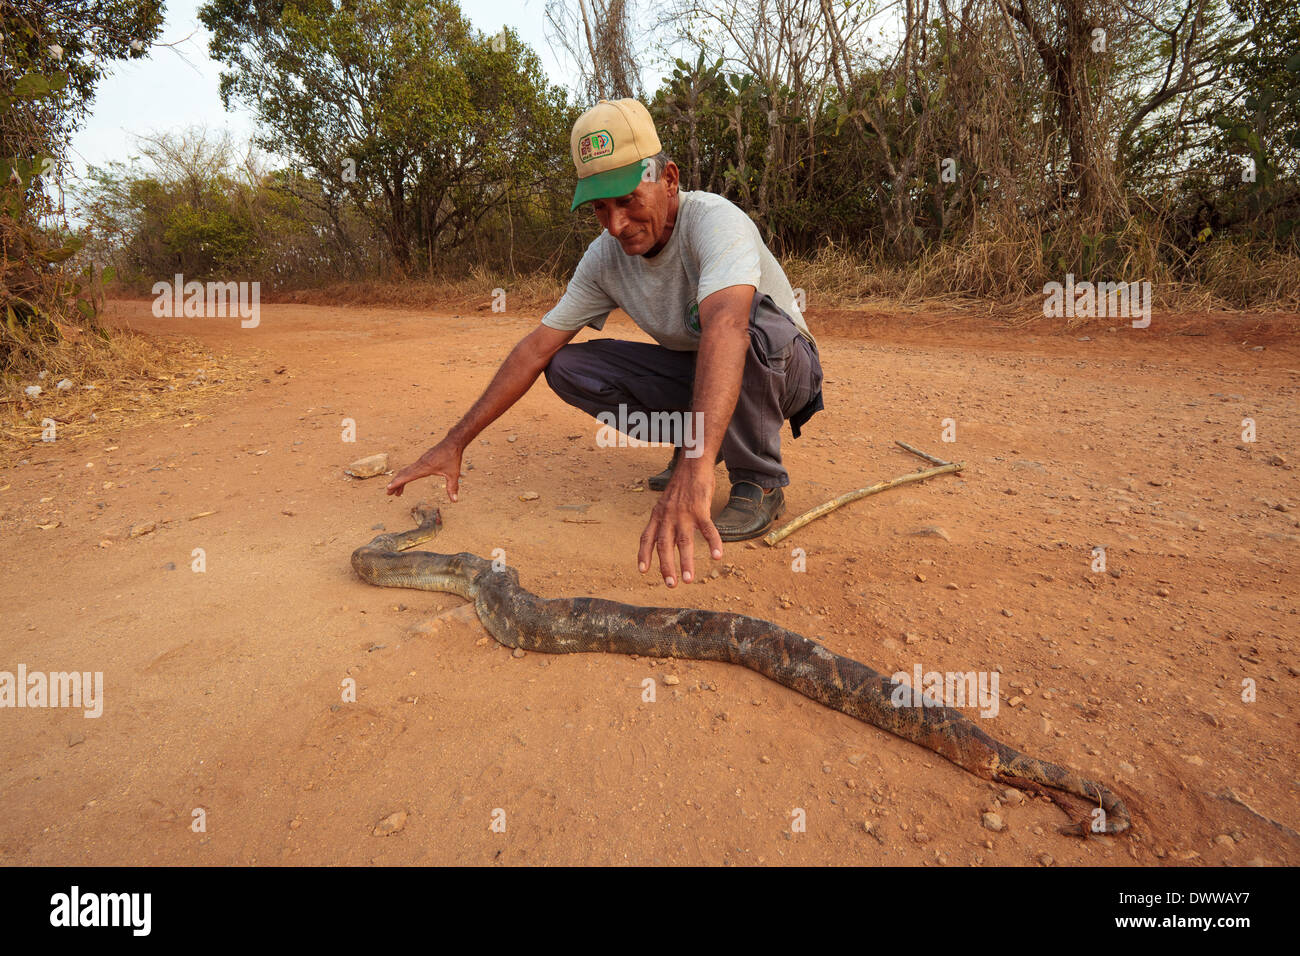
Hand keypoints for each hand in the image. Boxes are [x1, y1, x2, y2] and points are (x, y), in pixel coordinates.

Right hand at [387, 440, 462, 499]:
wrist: (452, 442)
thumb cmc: (453, 457)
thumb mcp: (454, 474)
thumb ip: (452, 487)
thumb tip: (454, 501)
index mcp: (424, 468)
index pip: (407, 476)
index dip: (397, 483)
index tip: (388, 489)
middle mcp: (420, 464)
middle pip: (403, 474)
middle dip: (395, 484)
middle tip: (389, 494)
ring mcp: (420, 461)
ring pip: (406, 471)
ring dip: (400, 481)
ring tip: (397, 492)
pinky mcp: (423, 459)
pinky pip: (410, 468)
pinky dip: (406, 475)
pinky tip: (407, 480)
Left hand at [637, 464, 723, 586]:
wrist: (692, 465)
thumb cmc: (681, 486)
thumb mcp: (665, 502)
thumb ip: (663, 519)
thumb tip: (664, 537)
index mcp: (657, 515)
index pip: (646, 538)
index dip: (644, 555)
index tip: (642, 571)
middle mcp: (668, 516)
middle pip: (664, 545)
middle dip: (666, 567)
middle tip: (670, 585)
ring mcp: (684, 513)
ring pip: (684, 542)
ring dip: (686, 562)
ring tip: (688, 580)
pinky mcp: (701, 509)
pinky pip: (708, 529)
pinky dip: (713, 543)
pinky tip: (717, 556)